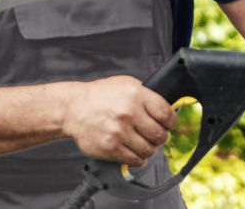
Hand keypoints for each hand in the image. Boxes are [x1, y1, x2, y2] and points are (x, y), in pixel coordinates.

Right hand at [61, 75, 176, 166]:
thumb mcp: (125, 84)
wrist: (72, 108)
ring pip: (149, 150)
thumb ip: (146, 95)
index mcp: (135, 95)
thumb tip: (167, 108)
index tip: (169, 125)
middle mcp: (128, 113)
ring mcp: (119, 132)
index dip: (171, 122)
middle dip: (160, 137)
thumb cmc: (99, 96)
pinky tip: (133, 151)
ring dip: (149, 149)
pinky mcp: (110, 147)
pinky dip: (138, 158)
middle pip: (160, 135)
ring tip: (143, 143)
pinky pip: (135, 160)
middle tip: (155, 136)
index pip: (166, 114)